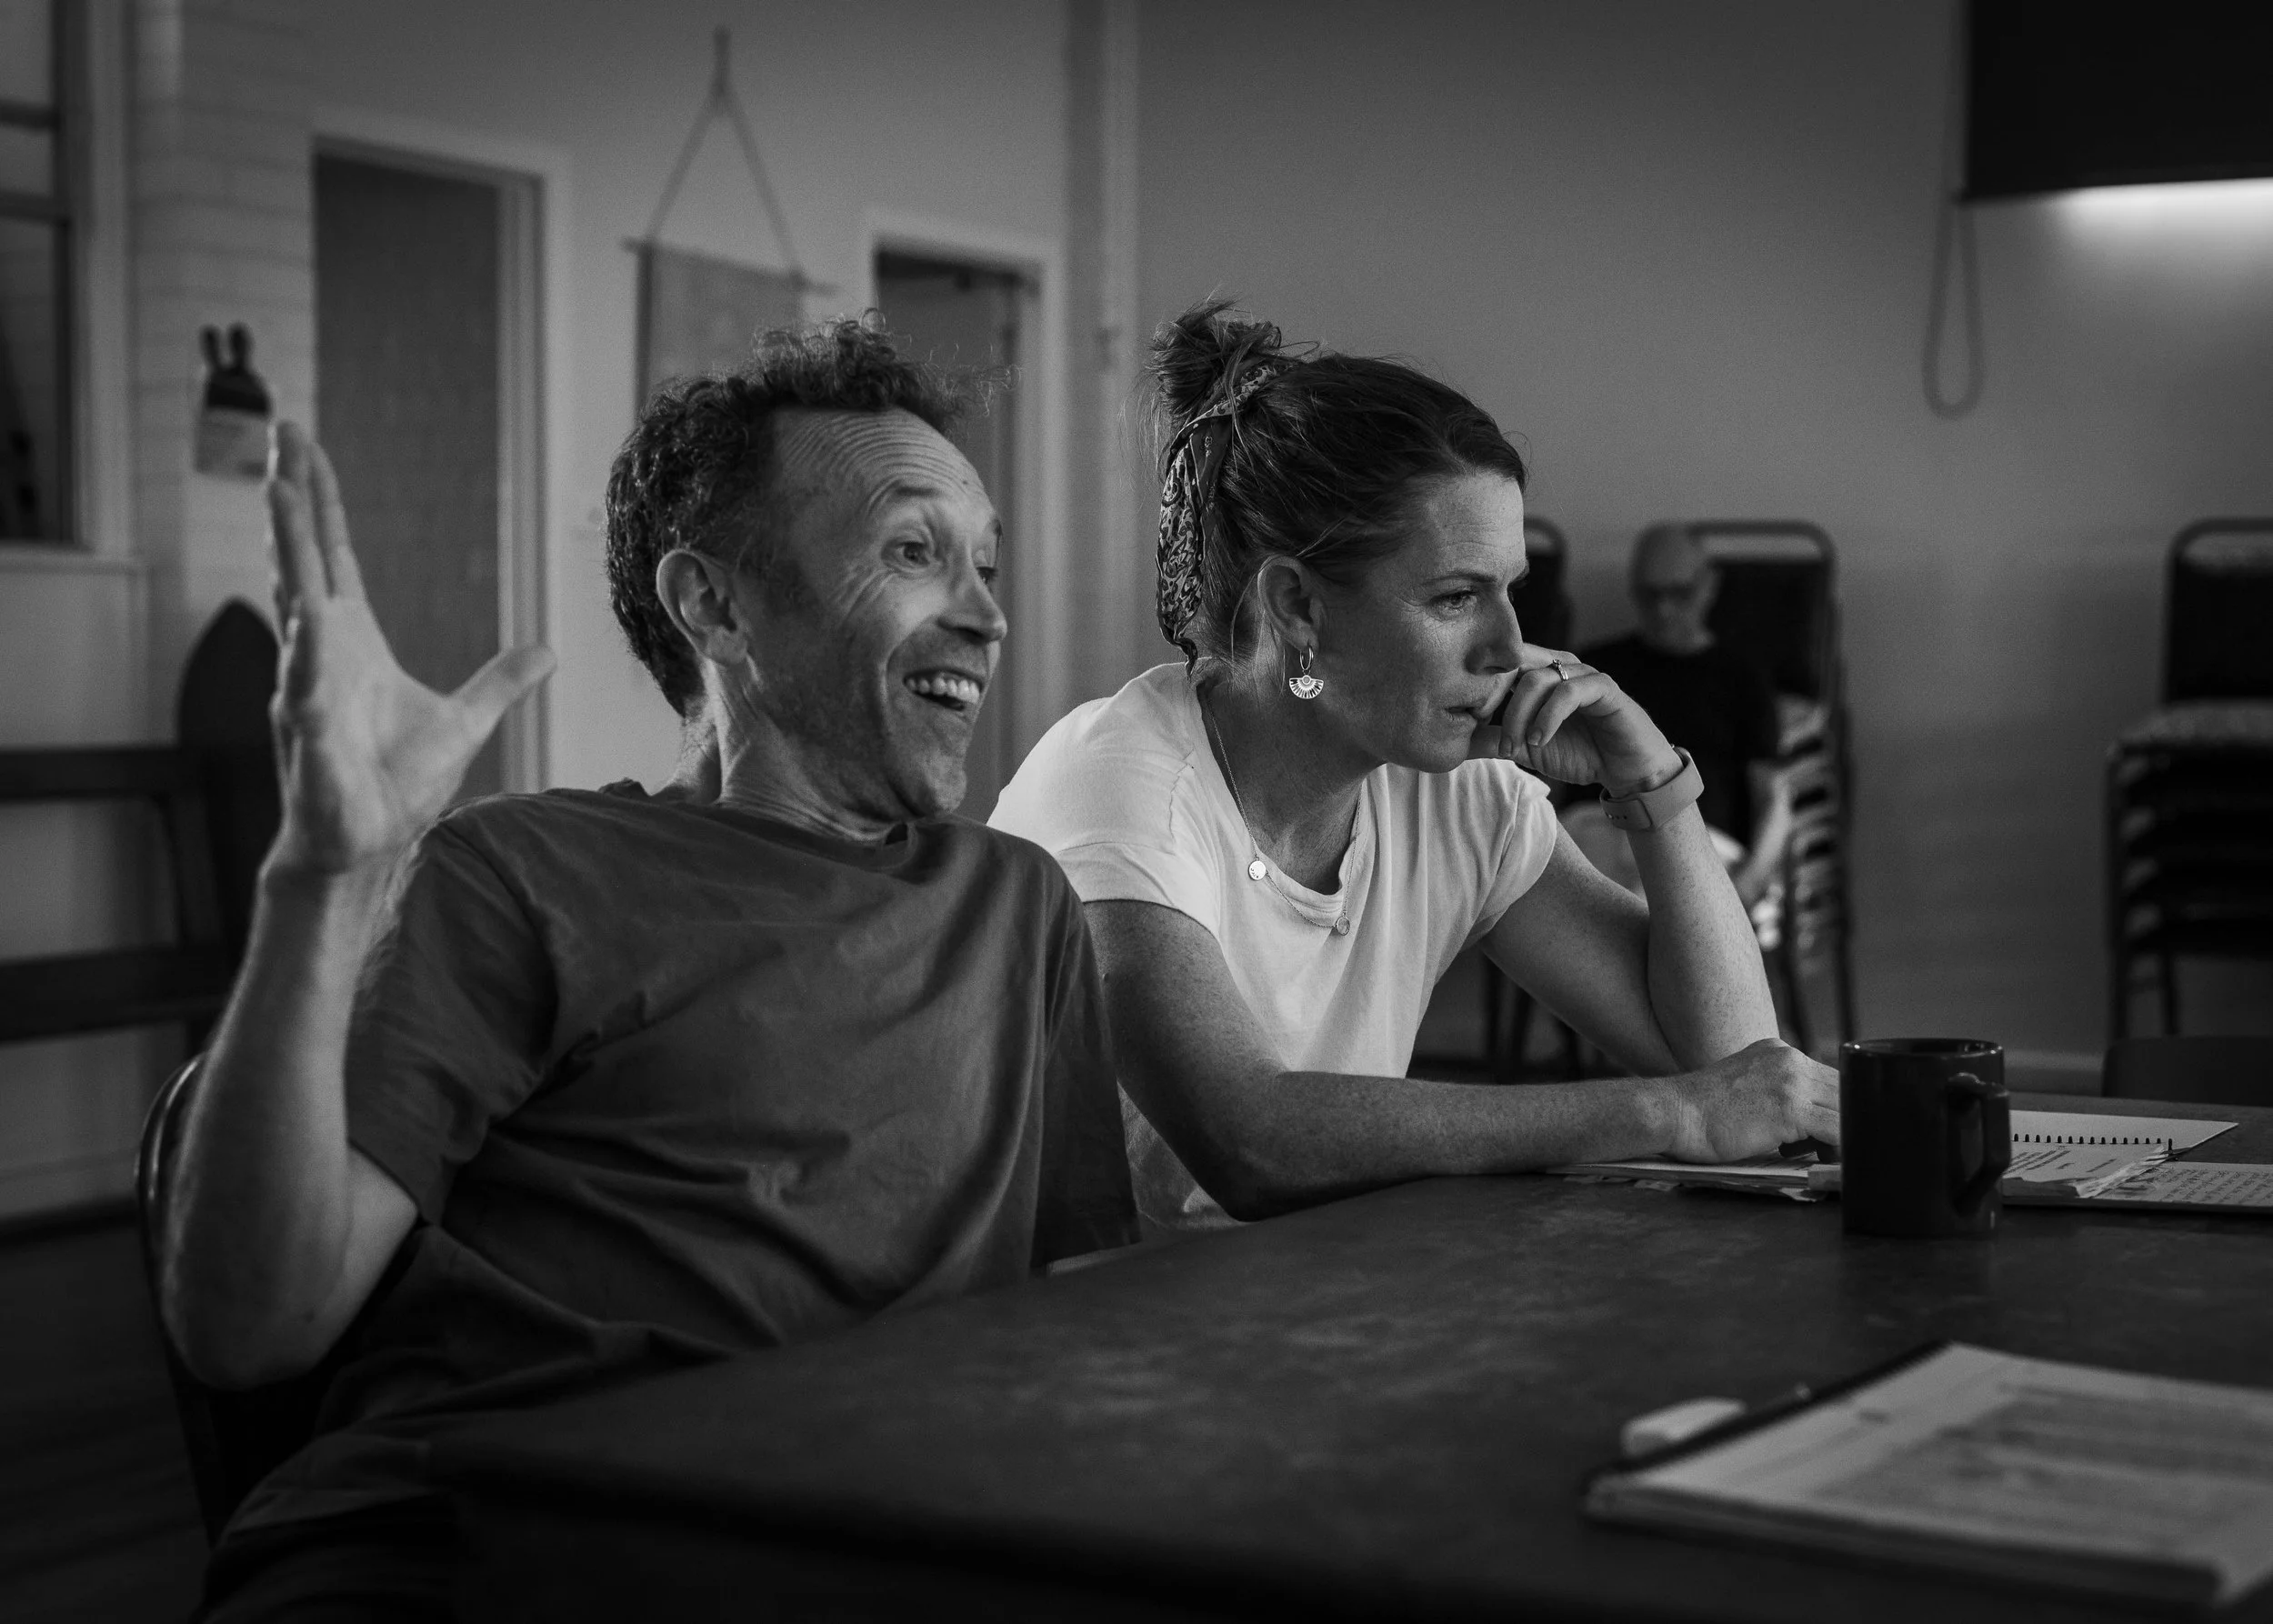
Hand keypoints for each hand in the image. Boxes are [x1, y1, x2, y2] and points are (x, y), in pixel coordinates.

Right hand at [264, 422, 553, 876]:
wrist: (366, 843)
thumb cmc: (396, 784)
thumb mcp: (465, 721)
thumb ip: (501, 682)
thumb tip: (545, 650)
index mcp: (351, 640)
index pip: (334, 555)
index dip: (320, 503)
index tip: (303, 449)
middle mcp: (321, 652)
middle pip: (305, 558)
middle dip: (293, 496)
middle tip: (281, 431)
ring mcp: (309, 686)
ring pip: (295, 603)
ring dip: (287, 549)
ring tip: (277, 490)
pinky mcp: (310, 734)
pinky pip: (306, 684)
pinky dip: (307, 652)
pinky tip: (307, 616)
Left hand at [1465, 645, 1680, 793]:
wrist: (1626, 771)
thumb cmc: (1580, 753)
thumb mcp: (1528, 748)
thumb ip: (1494, 741)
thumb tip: (1455, 740)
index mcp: (1539, 673)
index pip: (1499, 664)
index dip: (1478, 689)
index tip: (1467, 722)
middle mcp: (1559, 666)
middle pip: (1512, 662)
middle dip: (1491, 694)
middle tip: (1481, 725)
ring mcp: (1583, 674)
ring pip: (1537, 678)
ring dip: (1519, 715)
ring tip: (1516, 746)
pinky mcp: (1604, 688)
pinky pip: (1570, 692)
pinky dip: (1548, 717)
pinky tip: (1539, 741)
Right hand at [1656, 1038, 1840, 1161]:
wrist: (1673, 1114)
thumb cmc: (1700, 1112)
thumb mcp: (1744, 1086)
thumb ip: (1775, 1092)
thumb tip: (1807, 1125)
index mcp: (1778, 1051)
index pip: (1827, 1078)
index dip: (1831, 1108)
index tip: (1824, 1136)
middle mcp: (1789, 1059)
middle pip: (1842, 1090)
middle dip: (1842, 1121)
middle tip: (1829, 1151)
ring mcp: (1791, 1081)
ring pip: (1845, 1109)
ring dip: (1844, 1136)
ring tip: (1829, 1158)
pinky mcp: (1791, 1108)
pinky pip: (1839, 1129)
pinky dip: (1844, 1148)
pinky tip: (1833, 1163)